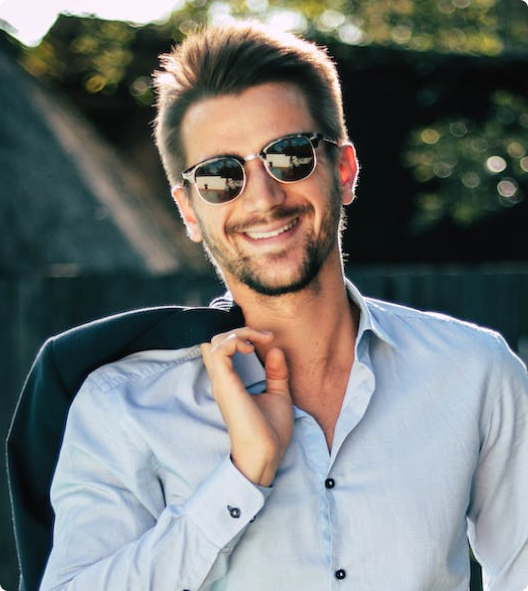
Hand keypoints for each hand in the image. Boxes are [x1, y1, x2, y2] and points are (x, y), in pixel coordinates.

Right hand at [201, 328, 292, 486]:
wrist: (265, 454)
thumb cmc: (270, 432)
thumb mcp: (278, 395)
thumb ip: (276, 373)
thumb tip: (276, 350)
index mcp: (231, 382)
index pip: (223, 349)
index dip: (242, 336)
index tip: (268, 339)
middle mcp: (222, 380)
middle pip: (216, 340)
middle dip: (240, 330)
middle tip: (265, 336)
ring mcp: (221, 381)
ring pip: (216, 341)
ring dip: (239, 333)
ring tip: (258, 340)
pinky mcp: (225, 383)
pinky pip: (220, 350)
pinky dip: (235, 341)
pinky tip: (251, 348)